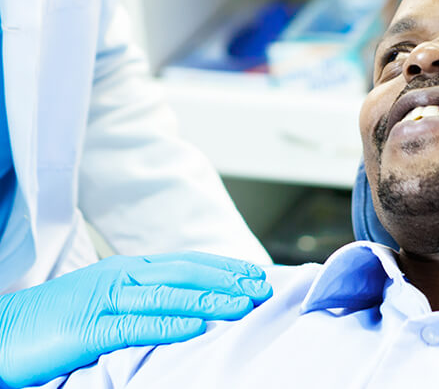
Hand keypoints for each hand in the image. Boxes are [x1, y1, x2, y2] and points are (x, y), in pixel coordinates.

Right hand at [0, 250, 271, 387]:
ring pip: (169, 295)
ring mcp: (107, 299)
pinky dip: (170, 325)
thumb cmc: (59, 317)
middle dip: (227, 279)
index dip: (223, 266)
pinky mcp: (91, 327)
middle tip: (262, 287)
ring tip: (243, 304)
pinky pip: (136, 325)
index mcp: (128, 268)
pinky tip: (196, 328)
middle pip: (185, 273)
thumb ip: (142, 296)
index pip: (186, 262)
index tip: (254, 274)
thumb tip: (184, 303)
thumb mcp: (107, 298)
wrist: (7, 327)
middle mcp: (122, 276)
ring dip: (210, 299)